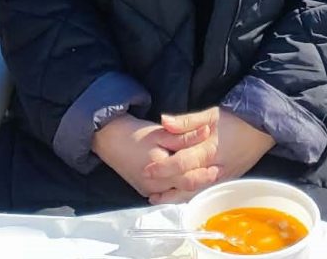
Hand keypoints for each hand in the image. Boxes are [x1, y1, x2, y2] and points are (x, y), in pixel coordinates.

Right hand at [92, 115, 210, 198]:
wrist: (110, 139)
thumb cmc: (134, 134)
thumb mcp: (161, 132)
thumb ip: (184, 135)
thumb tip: (207, 131)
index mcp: (158, 168)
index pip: (187, 178)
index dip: (204, 174)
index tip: (216, 167)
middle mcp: (153, 185)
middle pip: (183, 189)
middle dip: (200, 181)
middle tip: (215, 172)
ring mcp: (148, 190)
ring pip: (175, 194)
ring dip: (190, 187)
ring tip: (204, 175)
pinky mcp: (145, 190)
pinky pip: (166, 194)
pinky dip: (178, 189)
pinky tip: (186, 180)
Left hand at [143, 108, 275, 203]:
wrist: (263, 128)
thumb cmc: (237, 119)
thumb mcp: (212, 114)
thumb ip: (186, 120)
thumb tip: (163, 121)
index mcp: (209, 149)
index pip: (181, 163)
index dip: (163, 168)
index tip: (147, 170)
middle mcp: (214, 168)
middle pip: (185, 182)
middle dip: (165, 186)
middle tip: (146, 187)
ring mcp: (221, 177)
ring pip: (195, 192)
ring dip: (174, 196)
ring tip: (157, 197)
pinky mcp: (226, 181)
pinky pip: (205, 192)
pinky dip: (189, 196)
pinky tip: (178, 196)